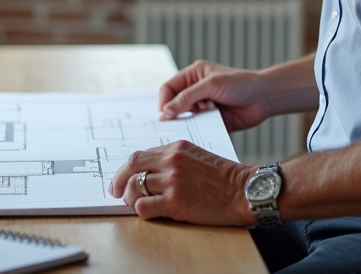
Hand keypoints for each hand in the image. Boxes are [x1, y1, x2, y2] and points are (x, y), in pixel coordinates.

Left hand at [109, 140, 254, 224]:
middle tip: (116, 193)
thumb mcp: (196, 156)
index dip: (125, 170)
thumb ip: (173, 159)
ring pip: (135, 188)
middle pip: (131, 168)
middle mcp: (171, 161)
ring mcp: (173, 181)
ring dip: (132, 198)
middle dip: (119, 182)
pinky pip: (143, 206)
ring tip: (138, 204)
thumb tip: (149, 172)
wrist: (245, 190)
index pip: (138, 155)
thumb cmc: (225, 177)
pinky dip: (141, 211)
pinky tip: (151, 212)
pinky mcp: (175, 202)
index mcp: (176, 148)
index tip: (120, 180)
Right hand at [158, 60, 270, 130]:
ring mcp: (203, 106)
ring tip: (208, 112)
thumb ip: (187, 97)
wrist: (265, 98)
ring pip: (186, 118)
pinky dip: (200, 129)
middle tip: (183, 118)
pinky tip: (211, 123)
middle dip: (177, 112)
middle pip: (174, 104)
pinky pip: (198, 128)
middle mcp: (196, 90)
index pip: (168, 88)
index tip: (165, 115)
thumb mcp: (211, 85)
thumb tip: (166, 110)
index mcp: (193, 75)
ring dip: (192, 119)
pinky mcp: (211, 120)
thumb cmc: (241, 83)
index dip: (164, 101)